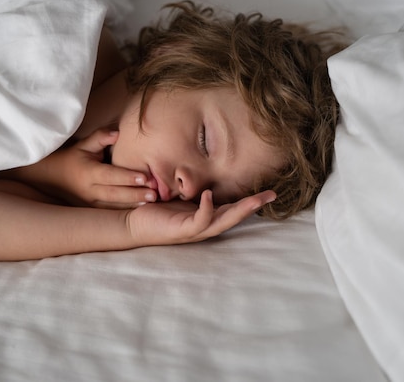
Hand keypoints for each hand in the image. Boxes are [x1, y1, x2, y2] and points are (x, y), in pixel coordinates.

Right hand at [34, 129, 156, 207]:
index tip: (145, 177)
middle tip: (154, 193)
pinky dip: (126, 211)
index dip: (127, 176)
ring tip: (152, 201)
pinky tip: (142, 208)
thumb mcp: (83, 145)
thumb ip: (100, 137)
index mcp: (88, 172)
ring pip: (114, 206)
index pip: (110, 175)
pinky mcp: (93, 210)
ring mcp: (91, 203)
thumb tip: (117, 132)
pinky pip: (111, 212)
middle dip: (135, 193)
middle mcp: (89, 190)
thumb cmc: (74, 158)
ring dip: (133, 204)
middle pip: (114, 194)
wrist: (52, 178)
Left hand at [125, 189, 276, 244]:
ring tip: (255, 201)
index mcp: (205, 216)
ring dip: (240, 212)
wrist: (132, 223)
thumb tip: (205, 172)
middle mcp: (203, 225)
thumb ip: (193, 189)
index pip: (232, 208)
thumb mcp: (179, 197)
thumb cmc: (155, 209)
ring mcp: (194, 230)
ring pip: (222, 221)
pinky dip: (206, 208)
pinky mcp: (181, 231)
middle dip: (253, 206)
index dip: (250, 200)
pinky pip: (199, 220)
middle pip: (234, 216)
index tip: (267, 191)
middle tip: (271, 196)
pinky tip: (209, 195)